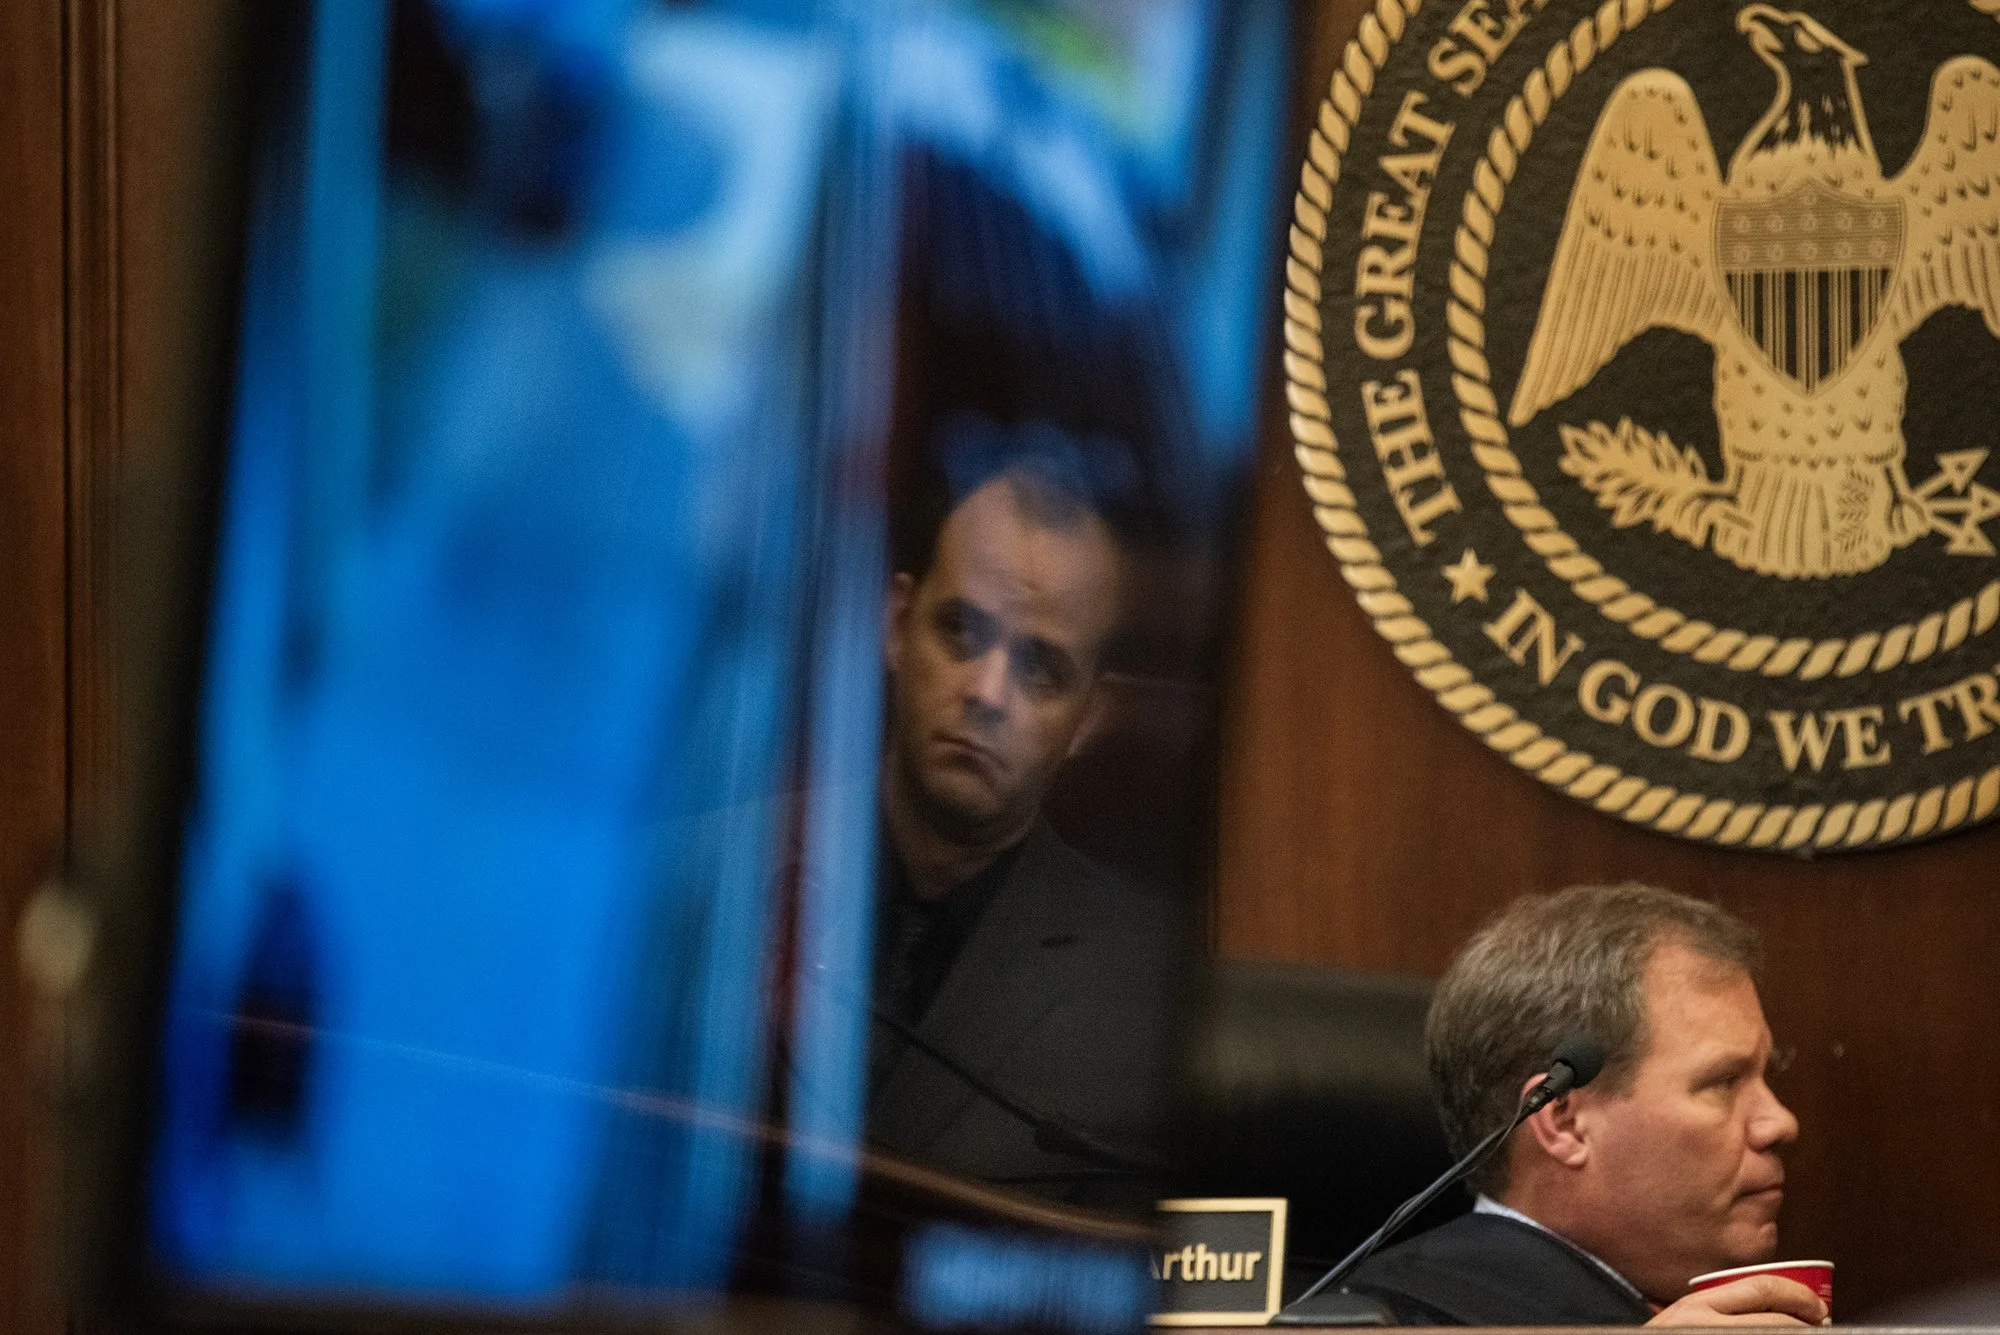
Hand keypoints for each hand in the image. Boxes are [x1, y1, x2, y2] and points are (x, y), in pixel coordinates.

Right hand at [1646, 1275, 1827, 1325]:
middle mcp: (1704, 1324)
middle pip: (1776, 1319)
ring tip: (1809, 1334)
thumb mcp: (1678, 1322)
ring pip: (1774, 1334)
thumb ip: (1708, 1311)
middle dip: (1808, 1323)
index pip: (1759, 1288)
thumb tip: (1759, 1306)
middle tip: (1822, 1325)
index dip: (1797, 1296)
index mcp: (1695, 1306)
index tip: (1816, 1305)